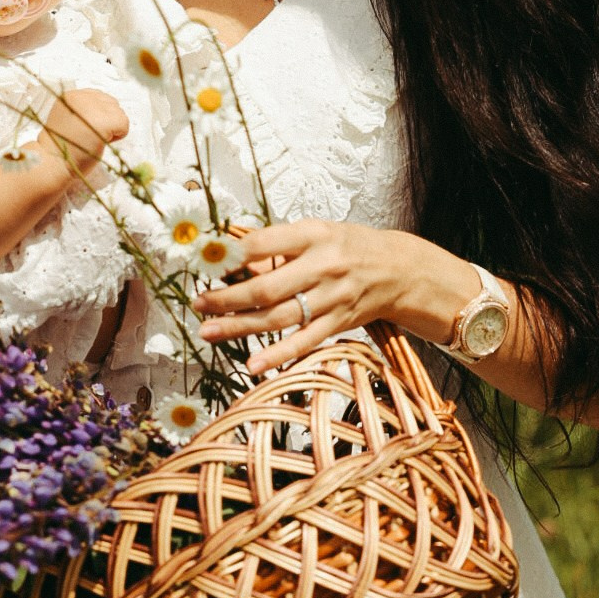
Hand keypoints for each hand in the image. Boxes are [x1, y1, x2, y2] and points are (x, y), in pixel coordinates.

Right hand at [38, 89, 129, 179]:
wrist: (52, 164)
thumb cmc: (61, 147)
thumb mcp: (67, 118)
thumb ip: (83, 109)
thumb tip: (107, 109)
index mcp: (71, 96)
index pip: (99, 98)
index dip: (98, 116)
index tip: (84, 129)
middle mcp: (81, 96)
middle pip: (112, 103)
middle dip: (106, 120)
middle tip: (89, 136)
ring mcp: (93, 108)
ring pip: (119, 113)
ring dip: (112, 129)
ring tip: (93, 139)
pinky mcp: (103, 122)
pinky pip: (124, 124)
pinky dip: (118, 137)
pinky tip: (101, 143)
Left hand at [190, 220, 478, 375]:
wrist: (399, 269)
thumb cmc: (348, 246)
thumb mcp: (315, 232)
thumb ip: (275, 246)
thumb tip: (227, 257)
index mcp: (313, 234)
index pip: (262, 244)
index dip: (229, 255)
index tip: (203, 262)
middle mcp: (323, 266)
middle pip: (267, 288)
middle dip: (227, 298)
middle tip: (199, 303)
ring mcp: (332, 298)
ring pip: (279, 317)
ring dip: (240, 327)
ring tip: (209, 331)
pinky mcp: (338, 324)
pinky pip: (304, 342)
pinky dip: (278, 356)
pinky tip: (252, 365)